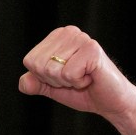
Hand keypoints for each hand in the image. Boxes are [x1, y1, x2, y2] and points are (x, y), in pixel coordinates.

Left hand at [18, 26, 135, 119]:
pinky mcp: (92, 49)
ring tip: (84, 77)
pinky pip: (68, 73)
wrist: (111, 102)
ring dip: (68, 82)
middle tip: (75, 78)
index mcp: (56, 37)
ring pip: (52, 69)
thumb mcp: (52, 87)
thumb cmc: (83, 91)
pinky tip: (91, 77)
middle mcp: (68, 32)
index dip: (44, 78)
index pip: (30, 61)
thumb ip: (34, 83)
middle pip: (39, 65)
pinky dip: (78, 82)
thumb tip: (24, 83)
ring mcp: (81, 38)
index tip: (64, 77)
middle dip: (55, 80)